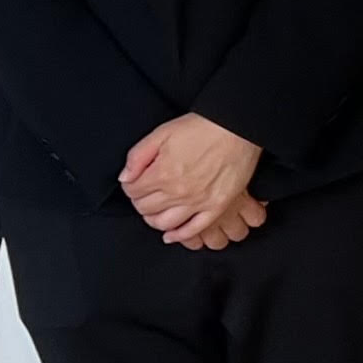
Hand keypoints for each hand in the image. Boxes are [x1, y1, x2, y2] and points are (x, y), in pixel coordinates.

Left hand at [121, 114, 266, 248]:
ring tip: (156, 211)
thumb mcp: (162, 132)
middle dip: (140, 201)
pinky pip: (193, 230)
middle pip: (145, 208)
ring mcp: (198, 202)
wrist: (237, 128)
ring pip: (164, 223)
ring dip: (154, 219)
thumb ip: (138, 155)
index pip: (132, 191)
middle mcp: (177, 192)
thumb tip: (125, 177)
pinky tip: (171, 234)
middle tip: (145, 193)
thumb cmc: (202, 127)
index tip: (135, 181)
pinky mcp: (216, 207)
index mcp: (162, 173)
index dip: (130, 185)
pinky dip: (179, 235)